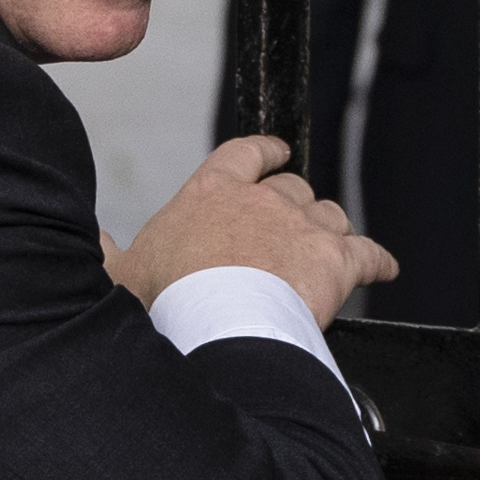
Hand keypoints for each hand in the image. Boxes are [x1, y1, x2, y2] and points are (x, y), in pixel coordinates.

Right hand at [123, 135, 396, 325]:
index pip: (242, 155)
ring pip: (330, 216)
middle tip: (293, 227)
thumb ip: (107, 251)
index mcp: (210, 195)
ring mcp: (302, 228)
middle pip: (292, 189)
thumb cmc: (164, 302)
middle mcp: (261, 202)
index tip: (274, 151)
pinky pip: (369, 254)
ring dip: (330, 232)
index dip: (262, 152)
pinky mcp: (336, 261)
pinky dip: (379, 261)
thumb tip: (94, 239)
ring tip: (328, 251)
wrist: (212, 328)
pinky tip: (385, 268)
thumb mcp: (117, 274)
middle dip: (296, 205)